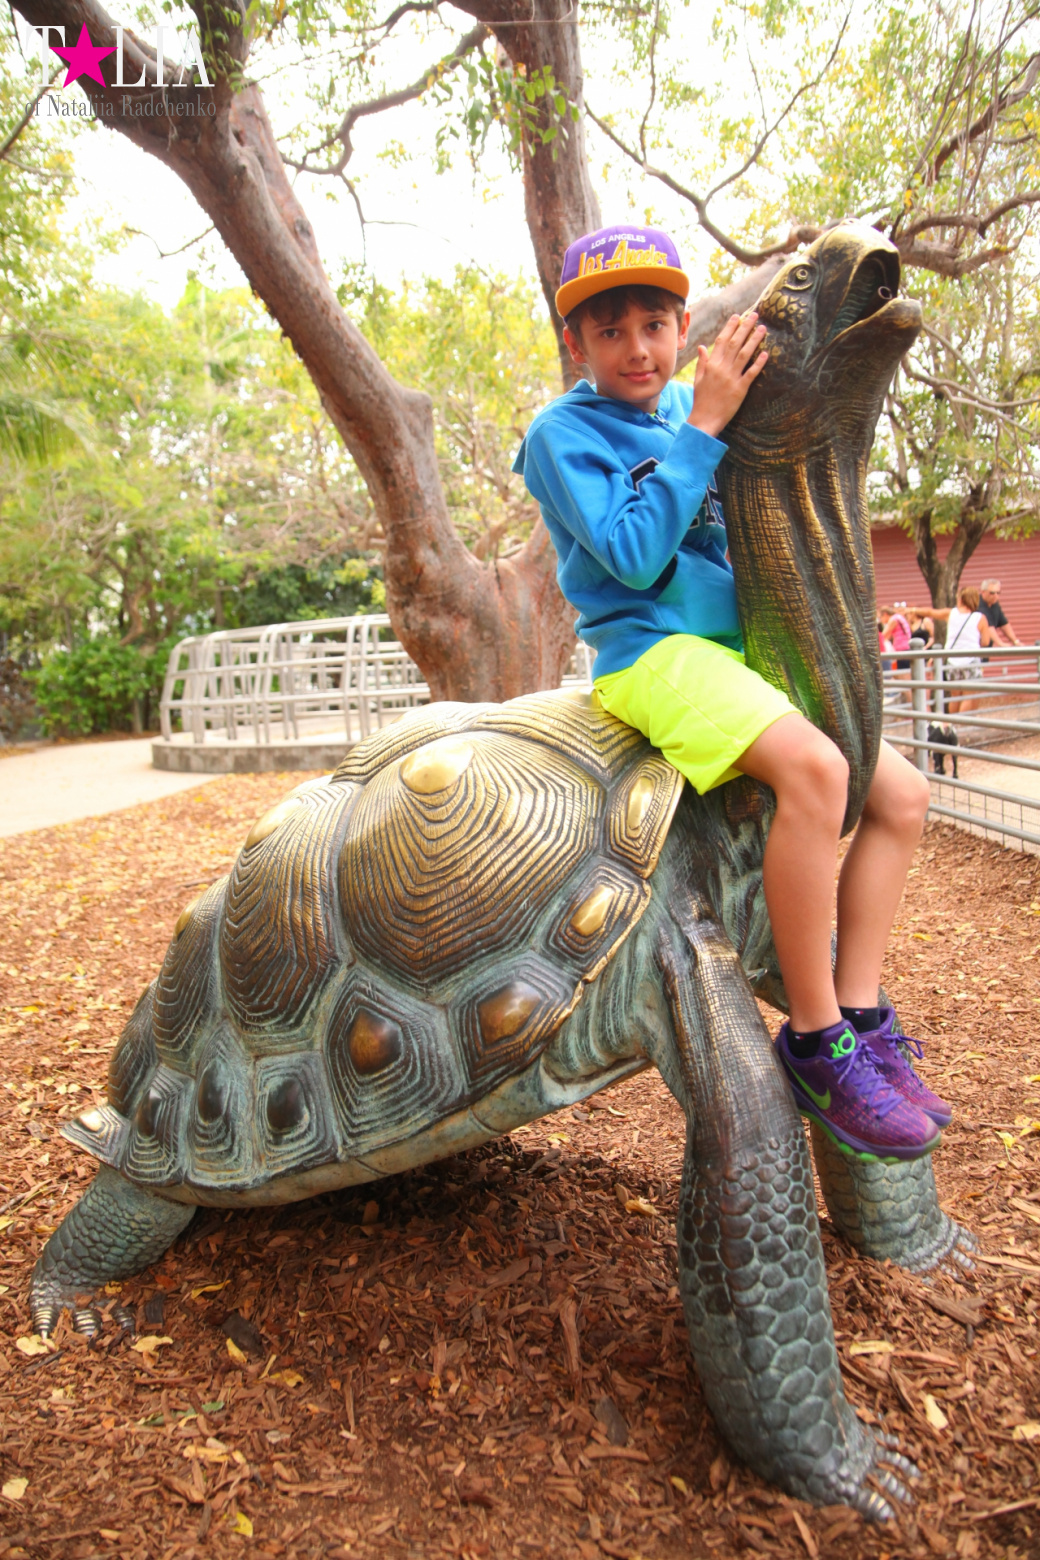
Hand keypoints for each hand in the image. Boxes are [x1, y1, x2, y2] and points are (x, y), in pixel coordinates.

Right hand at [688, 313, 768, 436]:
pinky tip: (766, 353)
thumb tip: (702, 347)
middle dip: (745, 328)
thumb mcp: (698, 380)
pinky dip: (758, 363)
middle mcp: (721, 369)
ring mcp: (731, 378)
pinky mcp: (740, 389)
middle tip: (755, 315)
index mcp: (711, 365)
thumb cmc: (701, 401)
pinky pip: (751, 373)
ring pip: (744, 354)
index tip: (738, 316)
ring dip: (754, 340)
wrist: (704, 420)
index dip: (730, 327)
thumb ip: (702, 362)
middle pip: (734, 343)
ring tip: (762, 328)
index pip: (721, 341)